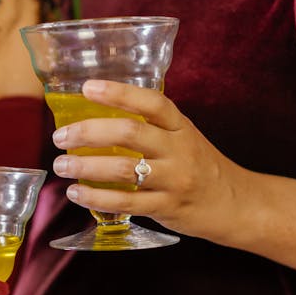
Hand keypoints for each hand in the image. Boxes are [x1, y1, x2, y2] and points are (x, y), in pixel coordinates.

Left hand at [51, 79, 249, 246]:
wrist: (234, 203)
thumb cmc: (199, 166)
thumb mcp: (182, 137)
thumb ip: (150, 128)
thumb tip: (95, 119)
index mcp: (180, 126)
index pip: (151, 101)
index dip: (119, 92)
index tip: (87, 87)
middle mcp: (178, 150)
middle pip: (129, 133)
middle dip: (88, 132)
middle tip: (60, 136)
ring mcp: (174, 179)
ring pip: (124, 169)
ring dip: (86, 167)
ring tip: (61, 166)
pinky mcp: (166, 207)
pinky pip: (126, 202)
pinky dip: (97, 197)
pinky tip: (76, 193)